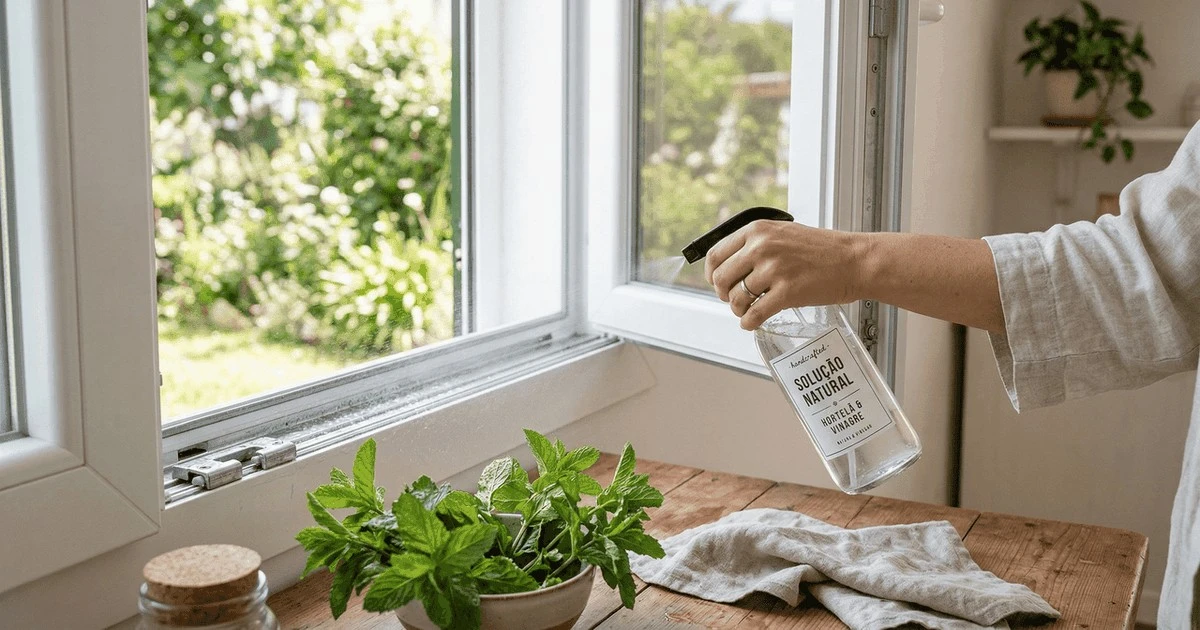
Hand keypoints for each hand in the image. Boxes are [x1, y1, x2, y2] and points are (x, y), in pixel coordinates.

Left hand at [704, 220, 865, 329]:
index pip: (716, 254)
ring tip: (747, 311)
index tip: (718, 283)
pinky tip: (753, 322)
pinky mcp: (787, 292)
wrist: (855, 260)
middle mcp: (762, 247)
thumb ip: (757, 244)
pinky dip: (749, 322)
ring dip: (738, 310)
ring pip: (736, 298)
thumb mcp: (783, 233)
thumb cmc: (822, 249)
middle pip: (721, 279)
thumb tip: (729, 265)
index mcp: (758, 230)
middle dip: (724, 294)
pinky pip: (754, 314)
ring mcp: (774, 270)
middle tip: (734, 299)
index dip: (712, 274)